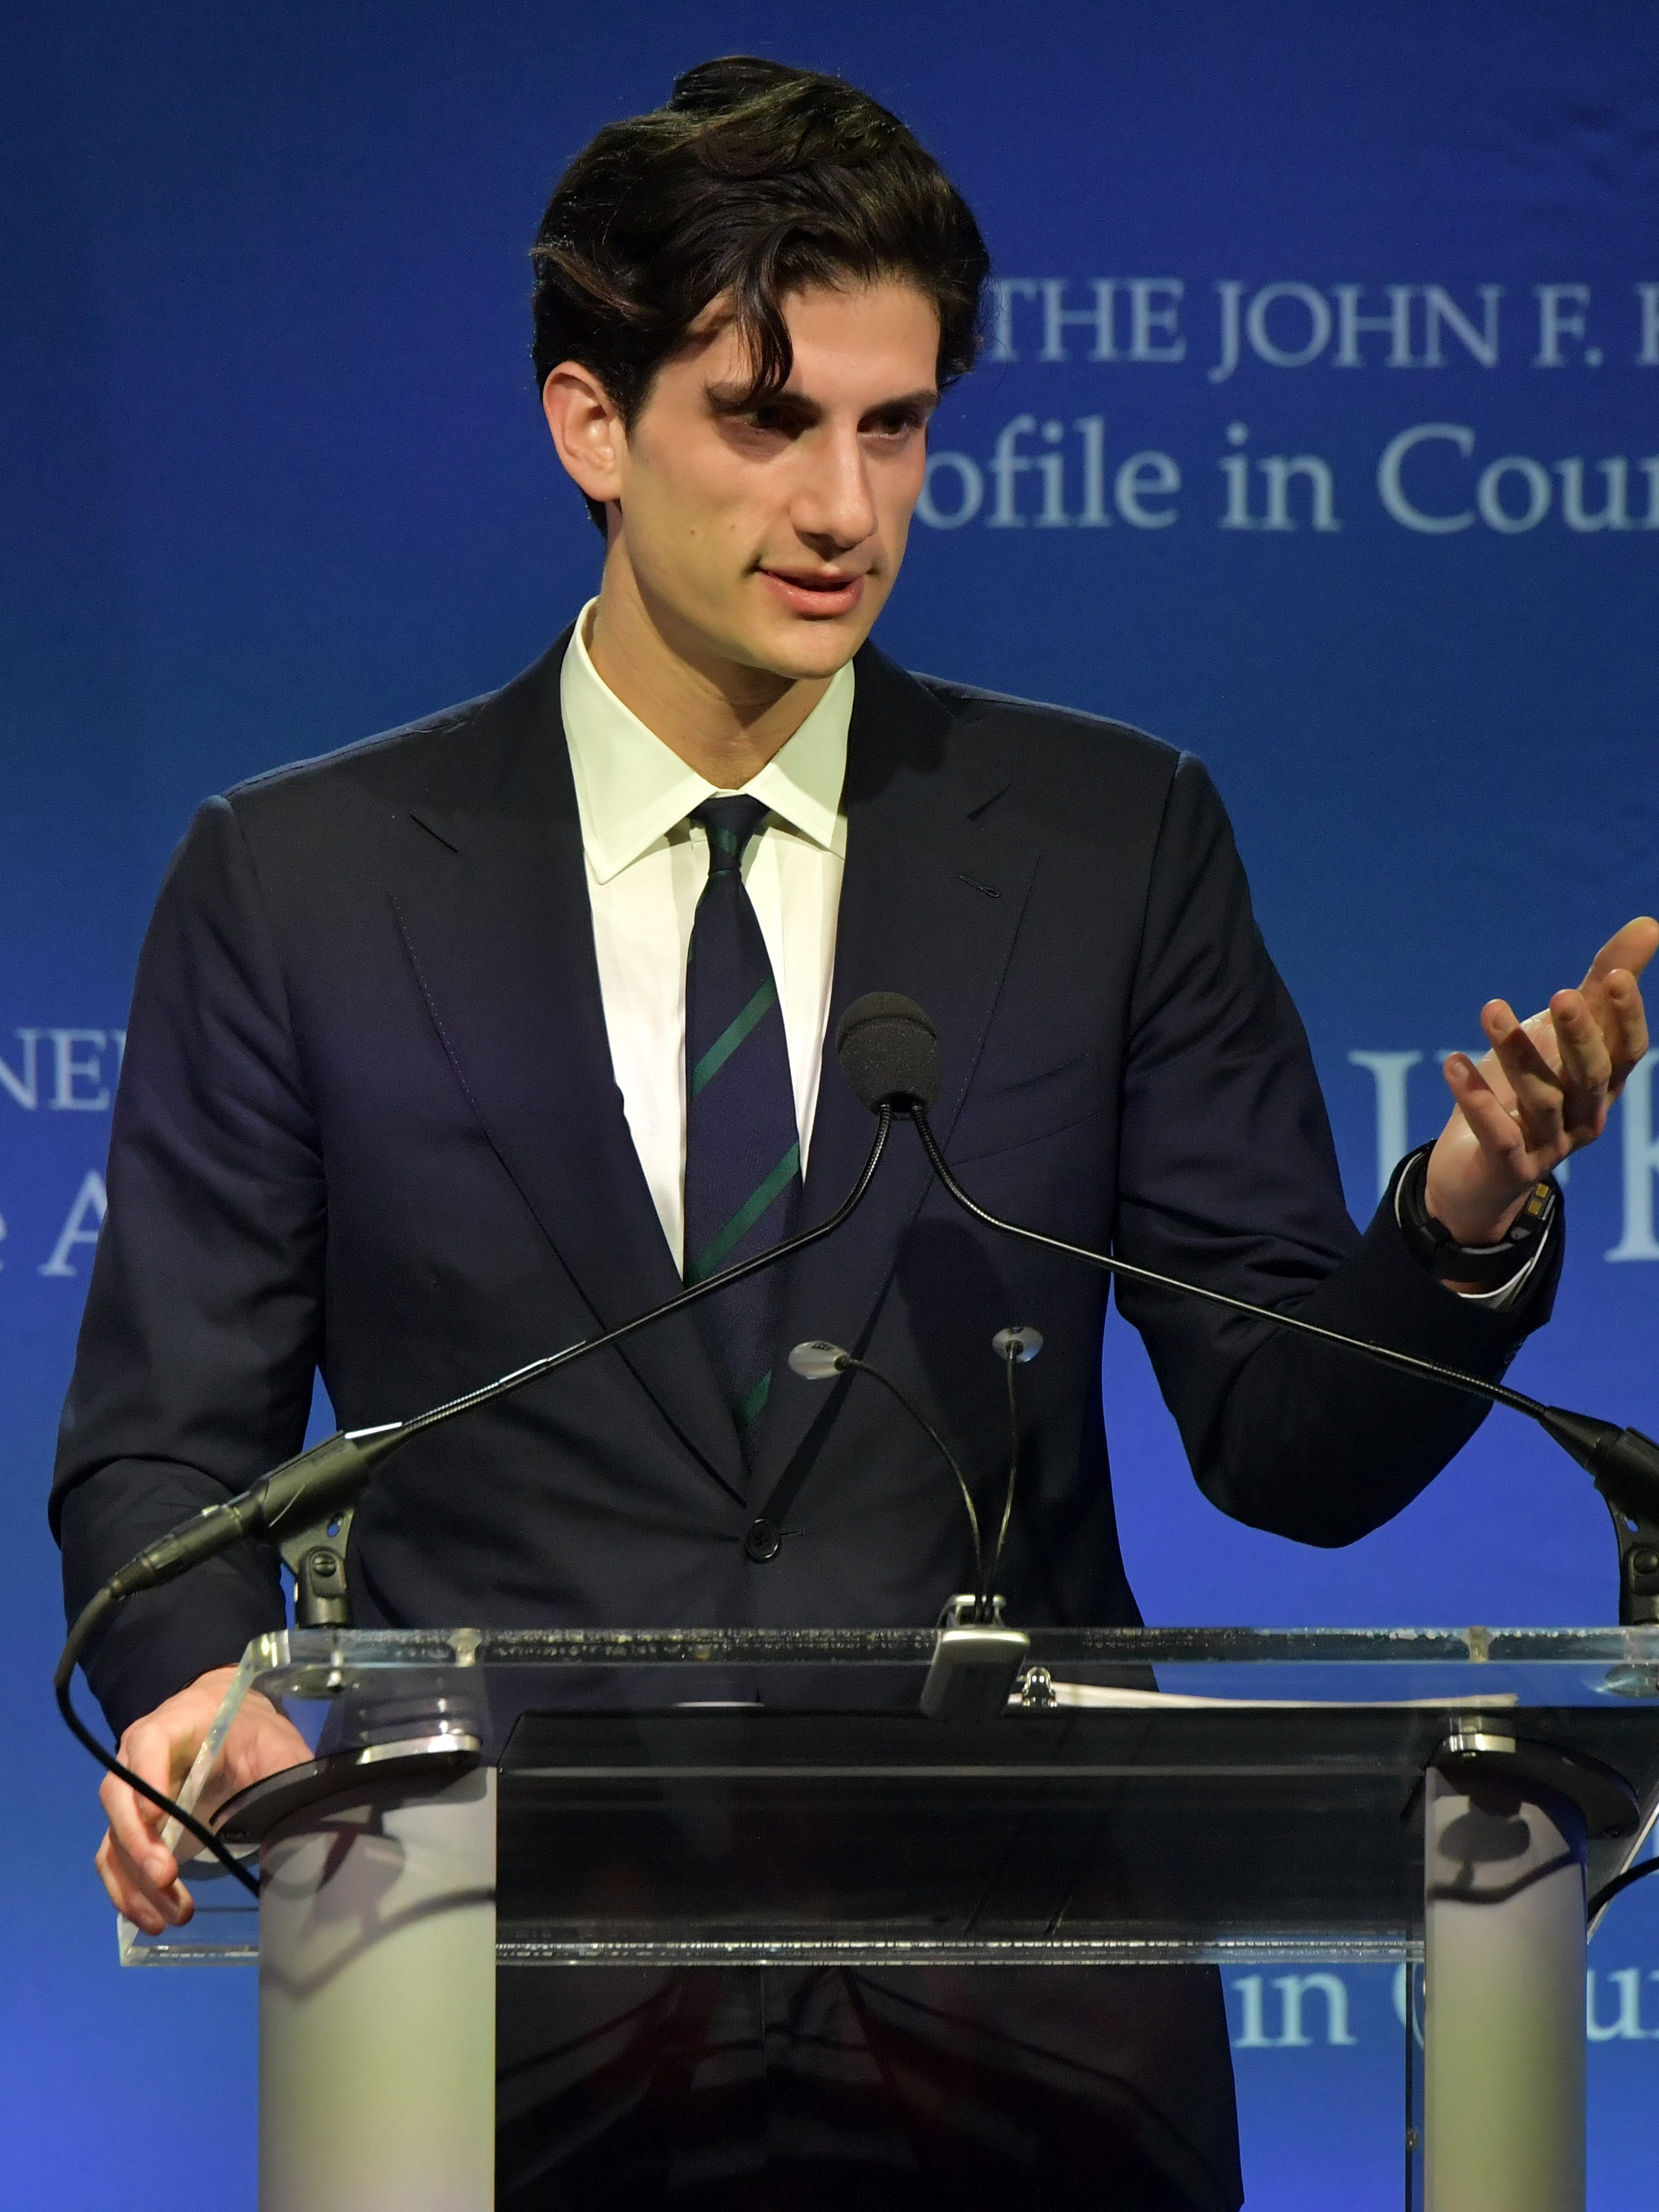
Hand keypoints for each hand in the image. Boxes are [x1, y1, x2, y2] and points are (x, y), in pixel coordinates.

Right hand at [94, 1667, 310, 1933]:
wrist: (228, 1726)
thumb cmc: (250, 1732)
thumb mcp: (274, 1742)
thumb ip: (285, 1767)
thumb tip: (307, 1813)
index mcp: (172, 1725)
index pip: (149, 1743)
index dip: (148, 1776)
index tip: (159, 1816)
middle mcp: (136, 1759)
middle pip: (118, 1797)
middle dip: (138, 1841)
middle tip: (167, 1876)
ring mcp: (129, 1797)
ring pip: (114, 1839)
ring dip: (135, 1881)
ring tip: (170, 1916)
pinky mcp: (130, 1829)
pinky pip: (113, 1862)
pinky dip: (126, 1894)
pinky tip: (151, 1919)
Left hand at [1426, 916, 1657, 1247]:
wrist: (1478, 1172)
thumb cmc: (1530, 1088)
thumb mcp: (1561, 1034)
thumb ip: (1600, 985)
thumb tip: (1649, 923)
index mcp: (1604, 1084)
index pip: (1629, 1050)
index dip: (1626, 1017)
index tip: (1616, 976)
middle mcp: (1586, 1117)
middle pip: (1591, 1076)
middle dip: (1579, 1036)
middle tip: (1560, 995)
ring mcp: (1549, 1146)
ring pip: (1541, 1099)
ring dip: (1516, 1052)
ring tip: (1490, 1007)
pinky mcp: (1509, 1167)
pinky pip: (1498, 1134)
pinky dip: (1477, 1100)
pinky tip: (1453, 1063)